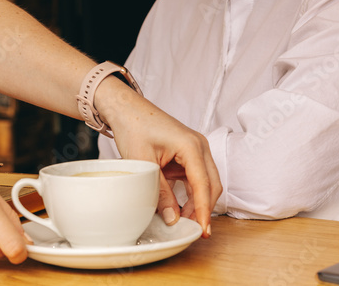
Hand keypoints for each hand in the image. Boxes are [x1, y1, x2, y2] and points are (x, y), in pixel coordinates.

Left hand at [99, 80, 221, 235]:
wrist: (126, 109)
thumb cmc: (134, 126)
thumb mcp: (145, 163)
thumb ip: (161, 192)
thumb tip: (172, 218)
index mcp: (191, 146)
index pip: (204, 185)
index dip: (203, 210)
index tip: (203, 230)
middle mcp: (199, 146)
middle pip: (211, 184)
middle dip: (204, 208)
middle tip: (194, 230)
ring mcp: (195, 148)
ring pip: (205, 181)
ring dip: (197, 201)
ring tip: (184, 220)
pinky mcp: (188, 152)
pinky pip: (195, 176)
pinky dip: (190, 192)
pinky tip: (180, 206)